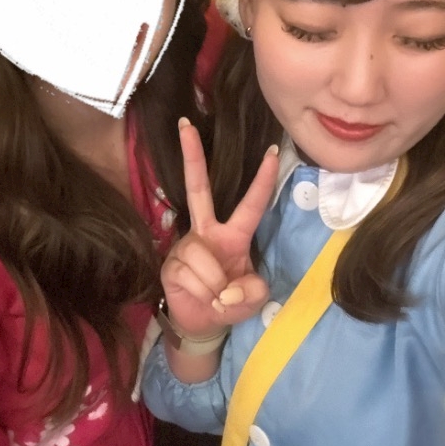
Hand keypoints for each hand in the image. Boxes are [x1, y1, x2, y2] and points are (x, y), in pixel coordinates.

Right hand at [161, 118, 278, 340]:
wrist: (202, 322)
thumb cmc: (230, 301)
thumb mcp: (253, 297)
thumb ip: (252, 291)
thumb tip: (226, 289)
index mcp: (233, 234)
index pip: (251, 203)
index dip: (263, 178)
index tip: (274, 151)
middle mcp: (206, 231)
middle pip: (198, 188)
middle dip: (192, 155)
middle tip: (185, 123)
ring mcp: (186, 245)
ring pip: (203, 257)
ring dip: (216, 285)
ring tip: (216, 297)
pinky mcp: (170, 263)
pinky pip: (191, 275)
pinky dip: (203, 293)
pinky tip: (202, 298)